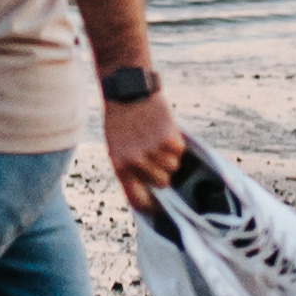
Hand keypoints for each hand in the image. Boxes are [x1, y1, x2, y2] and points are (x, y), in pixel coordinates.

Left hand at [104, 84, 185, 213]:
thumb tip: (148, 191)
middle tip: (153, 152)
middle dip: (161, 170)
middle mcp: (137, 163)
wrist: (127, 89)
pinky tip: (163, 127)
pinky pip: (179, 150)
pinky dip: (175, 141)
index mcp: (121, 168)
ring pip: (173, 166)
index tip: (159, 207)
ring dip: (169, 154)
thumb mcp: (117, 147)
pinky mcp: (169, 139)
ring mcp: (154, 152)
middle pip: (162, 182)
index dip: (151, 207)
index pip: (138, 201)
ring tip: (155, 136)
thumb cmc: (120, 119)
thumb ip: (130, 169)